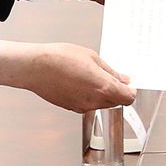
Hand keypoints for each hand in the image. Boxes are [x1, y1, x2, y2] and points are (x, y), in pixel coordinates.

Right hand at [0, 41, 137, 112]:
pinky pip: (87, 103)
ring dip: (102, 92)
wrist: (35, 67)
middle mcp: (94, 101)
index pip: (128, 98)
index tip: (128, 82)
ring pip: (101, 103)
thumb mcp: (92, 57)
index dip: (130, 90)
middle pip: (116, 101)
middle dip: (116, 90)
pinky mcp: (71, 108)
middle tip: (107, 74)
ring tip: (88, 74)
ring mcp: (82, 107)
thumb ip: (111, 72)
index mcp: (103, 87)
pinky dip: (88, 95)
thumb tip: (124, 79)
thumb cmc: (60, 58)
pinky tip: (78, 81)